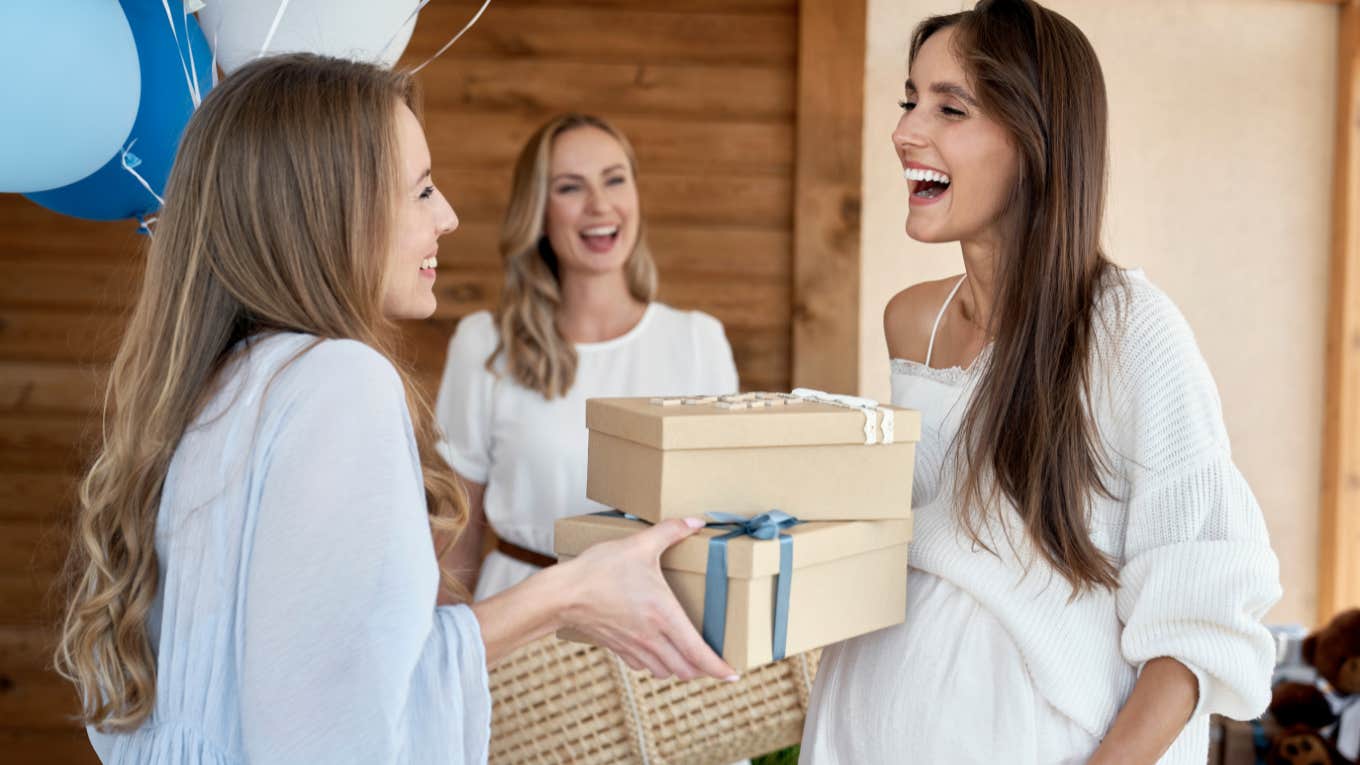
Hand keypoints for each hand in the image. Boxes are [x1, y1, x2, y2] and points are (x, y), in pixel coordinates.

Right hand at [557, 516, 737, 681]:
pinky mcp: (618, 648)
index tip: (733, 673)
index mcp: (664, 616)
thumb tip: (695, 521)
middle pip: (686, 669)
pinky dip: (655, 664)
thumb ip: (670, 532)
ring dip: (679, 668)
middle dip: (702, 669)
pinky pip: (643, 666)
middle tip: (713, 662)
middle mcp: (652, 638)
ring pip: (665, 671)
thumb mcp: (639, 545)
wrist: (562, 594)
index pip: (699, 653)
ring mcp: (634, 646)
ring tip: (687, 657)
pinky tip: (656, 651)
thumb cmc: (600, 570)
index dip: (719, 668)